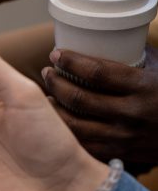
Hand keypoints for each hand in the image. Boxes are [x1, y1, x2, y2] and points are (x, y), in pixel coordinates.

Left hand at [42, 47, 157, 167]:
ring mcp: (123, 137)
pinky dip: (65, 132)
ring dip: (54, 109)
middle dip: (56, 83)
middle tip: (47, 72)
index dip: (71, 61)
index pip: (97, 72)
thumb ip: (137, 56)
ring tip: (46, 96)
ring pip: (74, 125)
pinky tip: (57, 121)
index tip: (56, 53)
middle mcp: (131, 114)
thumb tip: (106, 37)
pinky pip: (82, 144)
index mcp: (144, 87)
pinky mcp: (117, 153)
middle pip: (79, 98)